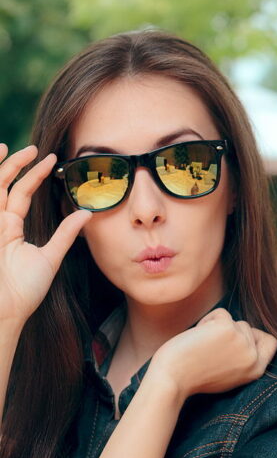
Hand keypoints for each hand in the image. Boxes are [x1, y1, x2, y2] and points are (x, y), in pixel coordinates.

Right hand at [0, 144, 90, 324]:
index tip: (52, 160)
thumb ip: (65, 234)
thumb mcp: (50, 257)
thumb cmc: (25, 290)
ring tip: (8, 147)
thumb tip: (86, 212)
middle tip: (34, 148)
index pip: (21, 193)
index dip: (34, 175)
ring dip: (0, 167)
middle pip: (4, 184)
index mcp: (11, 228)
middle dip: (16, 164)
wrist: (5, 310)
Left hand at [149, 308, 276, 398]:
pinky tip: (196, 338)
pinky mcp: (228, 329)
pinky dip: (207, 321)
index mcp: (256, 371)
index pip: (270, 343)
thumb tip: (246, 333)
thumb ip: (242, 357)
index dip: (256, 336)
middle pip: (247, 328)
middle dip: (229, 332)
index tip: (237, 339)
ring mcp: (242, 342)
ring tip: (201, 346)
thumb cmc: (193, 377)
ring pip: (234, 321)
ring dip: (216, 327)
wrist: (172, 380)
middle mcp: (253, 358)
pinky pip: (221, 313)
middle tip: (210, 349)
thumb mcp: (228, 373)